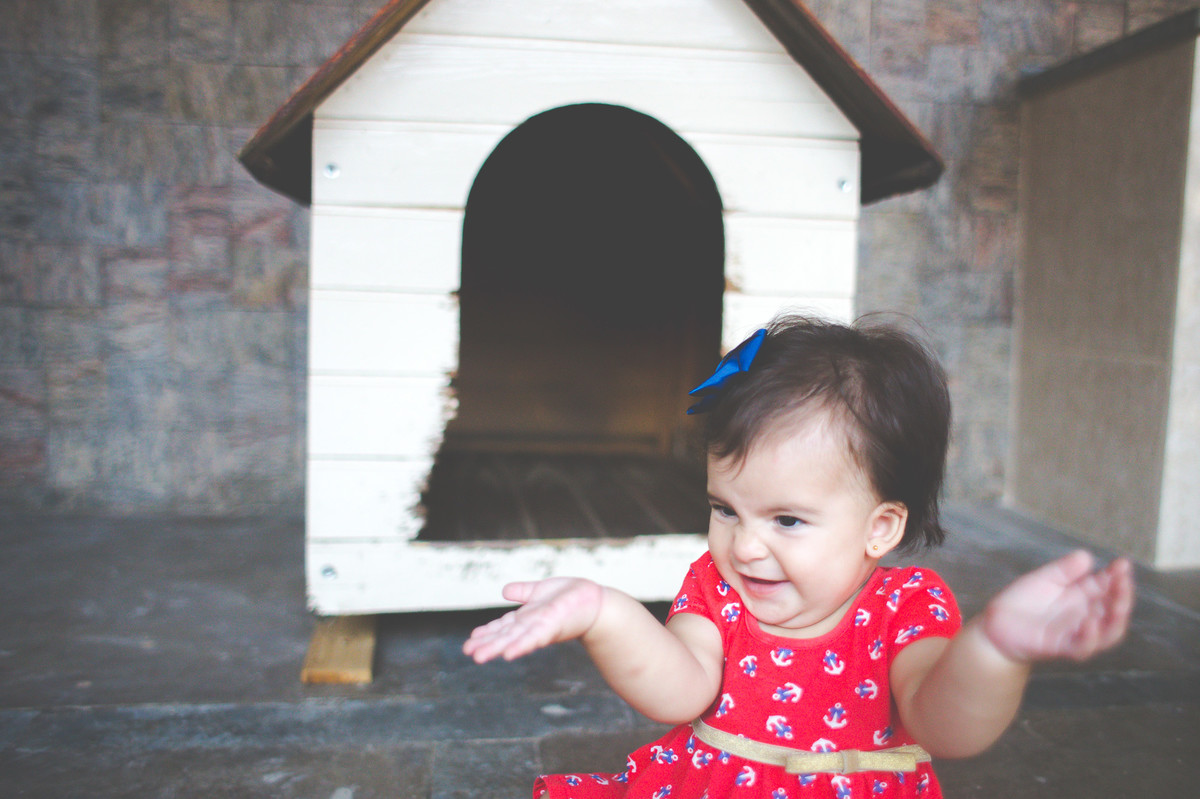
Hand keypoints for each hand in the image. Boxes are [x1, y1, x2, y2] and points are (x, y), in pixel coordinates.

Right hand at [462, 577, 605, 663]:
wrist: (596, 603)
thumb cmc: (571, 598)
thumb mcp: (542, 591)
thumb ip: (524, 592)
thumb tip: (504, 591)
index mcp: (527, 617)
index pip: (503, 626)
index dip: (487, 633)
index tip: (470, 641)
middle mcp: (532, 625)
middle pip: (505, 635)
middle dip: (487, 644)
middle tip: (468, 653)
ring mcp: (541, 627)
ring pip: (514, 639)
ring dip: (496, 648)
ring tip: (478, 657)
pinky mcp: (552, 627)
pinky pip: (534, 638)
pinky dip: (520, 646)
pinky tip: (508, 654)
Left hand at [982, 550, 1133, 662]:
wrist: (997, 623)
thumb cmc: (1023, 600)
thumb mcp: (1044, 579)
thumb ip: (1064, 570)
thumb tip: (1086, 556)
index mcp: (1084, 596)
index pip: (1109, 586)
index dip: (1118, 575)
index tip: (1122, 563)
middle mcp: (1085, 615)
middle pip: (1114, 610)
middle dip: (1123, 595)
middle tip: (1123, 580)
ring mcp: (1075, 633)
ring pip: (1108, 632)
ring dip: (1116, 619)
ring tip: (1118, 602)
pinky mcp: (1060, 647)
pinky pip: (1081, 646)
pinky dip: (1090, 637)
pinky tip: (1090, 621)